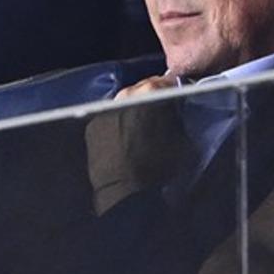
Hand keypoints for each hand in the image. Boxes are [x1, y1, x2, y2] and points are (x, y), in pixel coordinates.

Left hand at [85, 73, 186, 213]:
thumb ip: (176, 116)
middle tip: (159, 111)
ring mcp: (106, 108)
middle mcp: (126, 94)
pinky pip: (109, 115)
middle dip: (152, 96)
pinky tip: (123, 134)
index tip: (177, 98)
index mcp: (150, 93)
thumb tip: (175, 109)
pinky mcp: (93, 124)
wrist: (125, 192)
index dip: (174, 89)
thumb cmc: (158, 167)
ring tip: (140, 123)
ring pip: (125, 100)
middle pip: (143, 87)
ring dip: (133, 107)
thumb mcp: (180, 138)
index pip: (166, 81)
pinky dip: (117, 120)